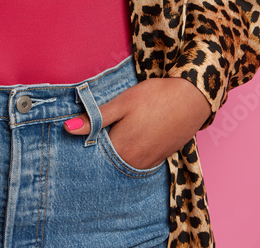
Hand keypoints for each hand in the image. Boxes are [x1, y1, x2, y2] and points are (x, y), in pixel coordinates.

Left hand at [63, 77, 211, 170]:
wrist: (192, 98)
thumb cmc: (155, 97)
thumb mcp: (122, 102)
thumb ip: (96, 118)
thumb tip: (67, 128)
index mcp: (121, 149)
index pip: (92, 154)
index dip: (83, 142)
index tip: (73, 133)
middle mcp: (134, 163)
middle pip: (107, 161)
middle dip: (96, 149)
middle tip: (90, 130)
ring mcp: (149, 163)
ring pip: (122, 162)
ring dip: (113, 152)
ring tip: (109, 133)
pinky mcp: (160, 159)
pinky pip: (137, 161)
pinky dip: (128, 153)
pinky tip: (129, 137)